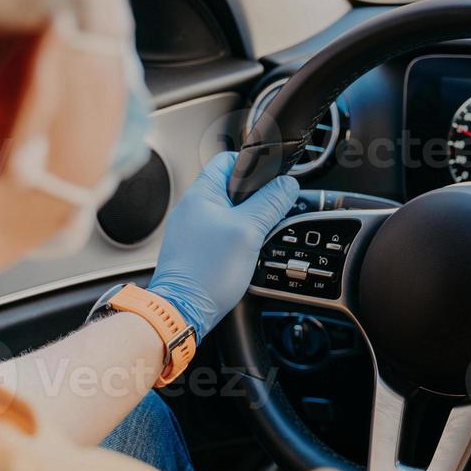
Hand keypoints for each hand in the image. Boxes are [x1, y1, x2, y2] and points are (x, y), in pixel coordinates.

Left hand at [147, 152, 299, 339]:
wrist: (182, 310)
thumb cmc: (206, 272)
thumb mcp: (248, 231)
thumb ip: (270, 203)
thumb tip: (287, 184)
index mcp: (201, 194)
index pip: (228, 160)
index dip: (253, 165)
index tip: (273, 179)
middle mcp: (193, 208)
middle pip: (232, 187)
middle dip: (256, 197)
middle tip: (270, 212)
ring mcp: (193, 228)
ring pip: (229, 210)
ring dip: (248, 219)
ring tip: (258, 234)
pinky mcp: (196, 248)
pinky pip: (222, 231)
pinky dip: (238, 236)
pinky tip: (246, 251)